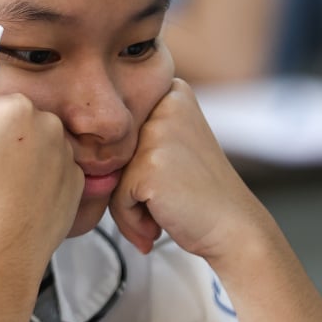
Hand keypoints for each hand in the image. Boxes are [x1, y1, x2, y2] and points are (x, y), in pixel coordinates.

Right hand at [0, 86, 83, 272]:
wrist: (1, 255)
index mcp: (18, 108)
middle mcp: (51, 126)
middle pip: (6, 128)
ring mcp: (67, 158)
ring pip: (26, 151)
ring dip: (6, 166)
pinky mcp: (74, 186)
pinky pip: (45, 175)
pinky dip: (28, 186)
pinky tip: (12, 206)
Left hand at [110, 79, 273, 260]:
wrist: (235, 228)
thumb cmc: (201, 194)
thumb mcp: (173, 145)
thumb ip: (135, 138)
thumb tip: (87, 153)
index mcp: (173, 92)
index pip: (122, 129)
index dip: (134, 163)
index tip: (167, 177)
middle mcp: (166, 104)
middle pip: (115, 149)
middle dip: (131, 184)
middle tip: (164, 200)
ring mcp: (157, 132)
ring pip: (112, 174)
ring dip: (130, 204)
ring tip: (162, 212)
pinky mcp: (148, 164)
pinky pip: (116, 197)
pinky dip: (132, 219)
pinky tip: (160, 219)